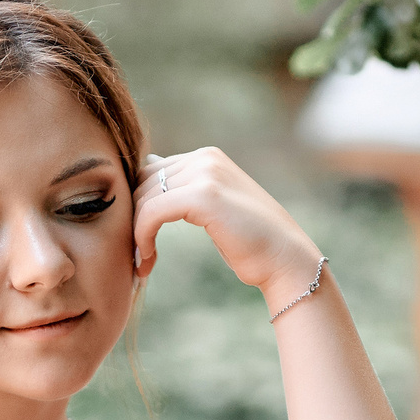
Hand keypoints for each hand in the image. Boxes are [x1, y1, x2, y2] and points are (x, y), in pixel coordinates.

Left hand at [133, 148, 323, 308]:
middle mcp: (206, 157)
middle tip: (136, 255)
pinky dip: (142, 236)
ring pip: (144, 198)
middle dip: (133, 219)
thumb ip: (184, 186)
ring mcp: (206, 173)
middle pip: (143, 183)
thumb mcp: (213, 207)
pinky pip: (151, 212)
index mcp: (208, 157)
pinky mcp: (204, 195)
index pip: (151, 172)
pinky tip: (148, 259)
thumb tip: (150, 166)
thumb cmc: (251, 241)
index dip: (138, 207)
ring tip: (143, 262)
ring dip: (136, 233)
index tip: (139, 240)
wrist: (285, 259)